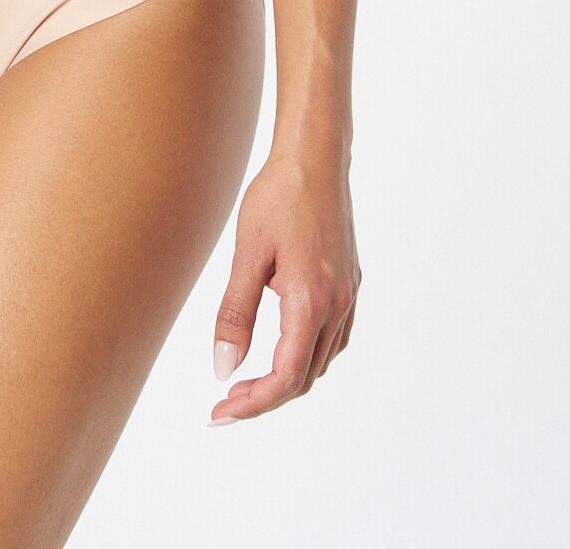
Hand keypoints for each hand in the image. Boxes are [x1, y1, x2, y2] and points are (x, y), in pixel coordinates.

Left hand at [208, 143, 359, 421]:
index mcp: (311, 301)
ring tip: (245, 381)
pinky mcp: (350, 283)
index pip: (285, 377)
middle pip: (304, 377)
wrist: (314, 156)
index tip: (219, 414)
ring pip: (320, 361)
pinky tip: (281, 349)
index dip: (252, 404)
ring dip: (286, 379)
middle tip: (224, 402)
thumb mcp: (246, 253)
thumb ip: (234, 314)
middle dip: (264, 396)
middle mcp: (337, 305)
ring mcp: (348, 295)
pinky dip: (306, 356)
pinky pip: (333, 339)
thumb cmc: (278, 197)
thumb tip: (222, 369)